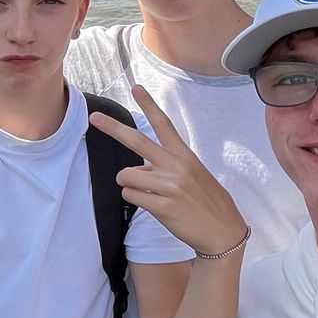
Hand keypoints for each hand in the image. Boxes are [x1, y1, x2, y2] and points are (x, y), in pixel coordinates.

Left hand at [90, 87, 245, 258]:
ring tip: (150, 194)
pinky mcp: (162, 205)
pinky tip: (155, 206)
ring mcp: (169, 185)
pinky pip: (131, 196)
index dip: (149, 105)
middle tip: (94, 117)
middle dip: (112, 128)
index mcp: (184, 155)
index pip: (163, 124)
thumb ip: (166, 166)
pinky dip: (136, 200)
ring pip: (126, 175)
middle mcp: (176, 165)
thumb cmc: (205, 201)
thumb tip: (139, 169)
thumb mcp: (193, 175)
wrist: (222, 230)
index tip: (136, 87)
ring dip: (130, 185)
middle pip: (136, 140)